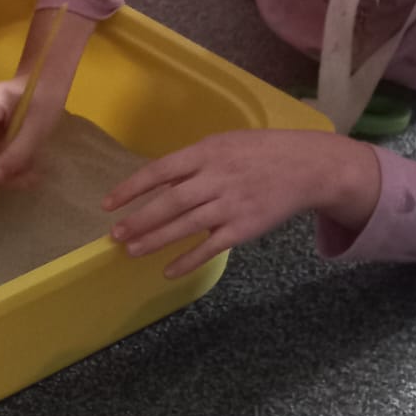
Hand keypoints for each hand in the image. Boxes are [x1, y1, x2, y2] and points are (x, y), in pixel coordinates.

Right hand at [0, 8, 91, 186]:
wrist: (42, 82)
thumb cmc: (44, 97)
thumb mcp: (38, 126)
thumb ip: (18, 151)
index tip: (10, 177)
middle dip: (0, 171)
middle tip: (30, 180)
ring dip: (5, 172)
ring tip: (31, 175)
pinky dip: (4, 164)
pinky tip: (24, 167)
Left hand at [105, 129, 381, 276]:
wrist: (306, 167)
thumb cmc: (258, 153)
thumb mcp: (223, 145)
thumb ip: (191, 164)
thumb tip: (157, 184)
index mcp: (206, 153)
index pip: (160, 171)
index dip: (132, 188)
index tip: (108, 204)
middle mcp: (216, 178)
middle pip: (170, 202)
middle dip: (139, 220)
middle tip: (114, 235)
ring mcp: (231, 205)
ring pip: (186, 226)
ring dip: (156, 240)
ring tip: (131, 251)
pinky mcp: (244, 227)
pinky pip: (211, 247)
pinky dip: (189, 260)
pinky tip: (169, 270)